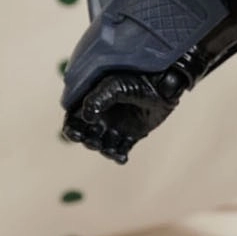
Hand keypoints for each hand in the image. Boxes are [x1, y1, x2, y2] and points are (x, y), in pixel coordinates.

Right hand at [62, 68, 183, 163]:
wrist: (164, 82)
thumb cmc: (138, 78)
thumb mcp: (114, 85)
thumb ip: (98, 99)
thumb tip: (86, 117)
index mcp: (93, 100)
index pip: (74, 118)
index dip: (71, 128)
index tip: (75, 135)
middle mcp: (102, 115)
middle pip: (87, 134)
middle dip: (89, 141)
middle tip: (96, 141)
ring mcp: (116, 125)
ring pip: (102, 144)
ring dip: (104, 150)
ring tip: (112, 150)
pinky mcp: (131, 134)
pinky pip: (120, 149)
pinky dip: (119, 155)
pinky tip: (122, 158)